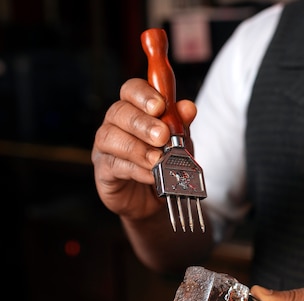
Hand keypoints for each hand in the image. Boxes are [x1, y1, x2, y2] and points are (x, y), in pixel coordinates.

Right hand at [91, 78, 196, 221]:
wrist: (162, 195)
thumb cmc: (167, 161)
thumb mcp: (180, 141)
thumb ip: (181, 124)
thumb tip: (188, 107)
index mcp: (135, 110)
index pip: (131, 90)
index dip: (143, 94)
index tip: (160, 106)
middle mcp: (116, 124)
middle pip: (119, 111)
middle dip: (142, 123)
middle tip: (162, 135)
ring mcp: (106, 147)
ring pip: (110, 137)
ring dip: (137, 147)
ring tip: (158, 158)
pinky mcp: (104, 171)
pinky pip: (114, 165)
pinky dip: (135, 169)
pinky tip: (151, 174)